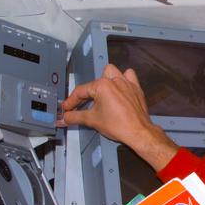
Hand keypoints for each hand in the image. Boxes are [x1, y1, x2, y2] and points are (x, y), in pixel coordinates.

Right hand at [59, 64, 176, 169]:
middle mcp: (115, 81)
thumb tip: (65, 118)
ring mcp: (127, 83)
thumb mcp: (92, 120)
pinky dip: (123, 80)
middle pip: (94, 82)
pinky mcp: (136, 88)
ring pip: (111, 72)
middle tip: (80, 106)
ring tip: (99, 93)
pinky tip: (118, 88)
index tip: (67, 108)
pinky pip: (129, 76)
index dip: (71, 101)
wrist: (138, 132)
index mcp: (102, 85)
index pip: (80, 91)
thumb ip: (75, 117)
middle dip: (86, 94)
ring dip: (104, 80)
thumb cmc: (120, 126)